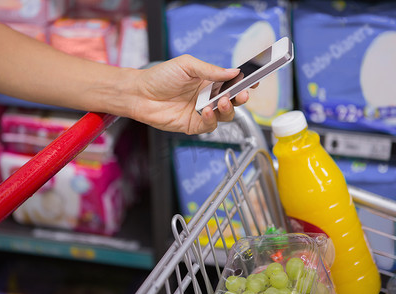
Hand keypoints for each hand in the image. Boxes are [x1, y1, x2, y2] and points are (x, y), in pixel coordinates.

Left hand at [132, 55, 249, 134]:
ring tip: (220, 101)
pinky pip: (210, 125)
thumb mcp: (187, 65)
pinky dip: (212, 119)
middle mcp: (208, 96)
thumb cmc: (160, 76)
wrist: (140, 94)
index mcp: (209, 80)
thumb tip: (233, 71)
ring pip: (225, 115)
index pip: (232, 82)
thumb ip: (211, 70)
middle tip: (243, 94)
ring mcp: (202, 111)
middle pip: (233, 100)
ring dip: (227, 109)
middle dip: (241, 98)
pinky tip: (206, 110)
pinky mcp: (194, 125)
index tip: (255, 81)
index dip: (245, 83)